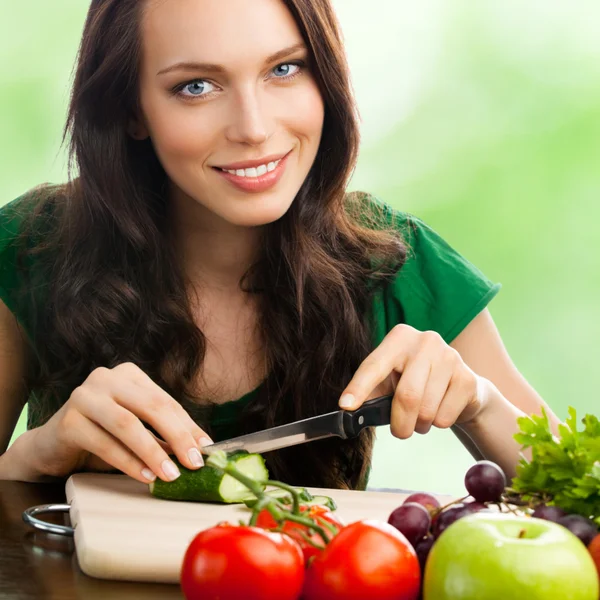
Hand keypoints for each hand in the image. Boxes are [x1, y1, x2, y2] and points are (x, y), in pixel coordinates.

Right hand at [30, 362, 211, 483]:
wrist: (51, 447)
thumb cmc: (101, 435)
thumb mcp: (136, 431)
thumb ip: (162, 435)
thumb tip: (199, 451)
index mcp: (130, 375)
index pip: (166, 401)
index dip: (188, 426)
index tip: (206, 449)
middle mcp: (107, 378)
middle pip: (151, 406)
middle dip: (177, 436)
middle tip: (193, 463)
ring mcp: (85, 396)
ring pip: (128, 423)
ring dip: (153, 452)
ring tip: (170, 474)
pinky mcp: (68, 420)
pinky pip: (104, 442)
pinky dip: (127, 461)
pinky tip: (144, 476)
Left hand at [338, 324, 491, 437]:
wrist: (461, 387)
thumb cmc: (416, 383)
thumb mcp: (390, 381)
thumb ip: (370, 394)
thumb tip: (349, 413)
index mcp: (399, 338)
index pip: (374, 366)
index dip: (359, 387)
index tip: (346, 406)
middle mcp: (425, 341)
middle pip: (406, 396)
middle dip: (400, 423)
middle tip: (400, 432)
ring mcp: (450, 356)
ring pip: (426, 410)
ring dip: (420, 425)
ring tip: (422, 416)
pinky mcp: (467, 378)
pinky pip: (445, 417)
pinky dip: (438, 424)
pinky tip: (442, 409)